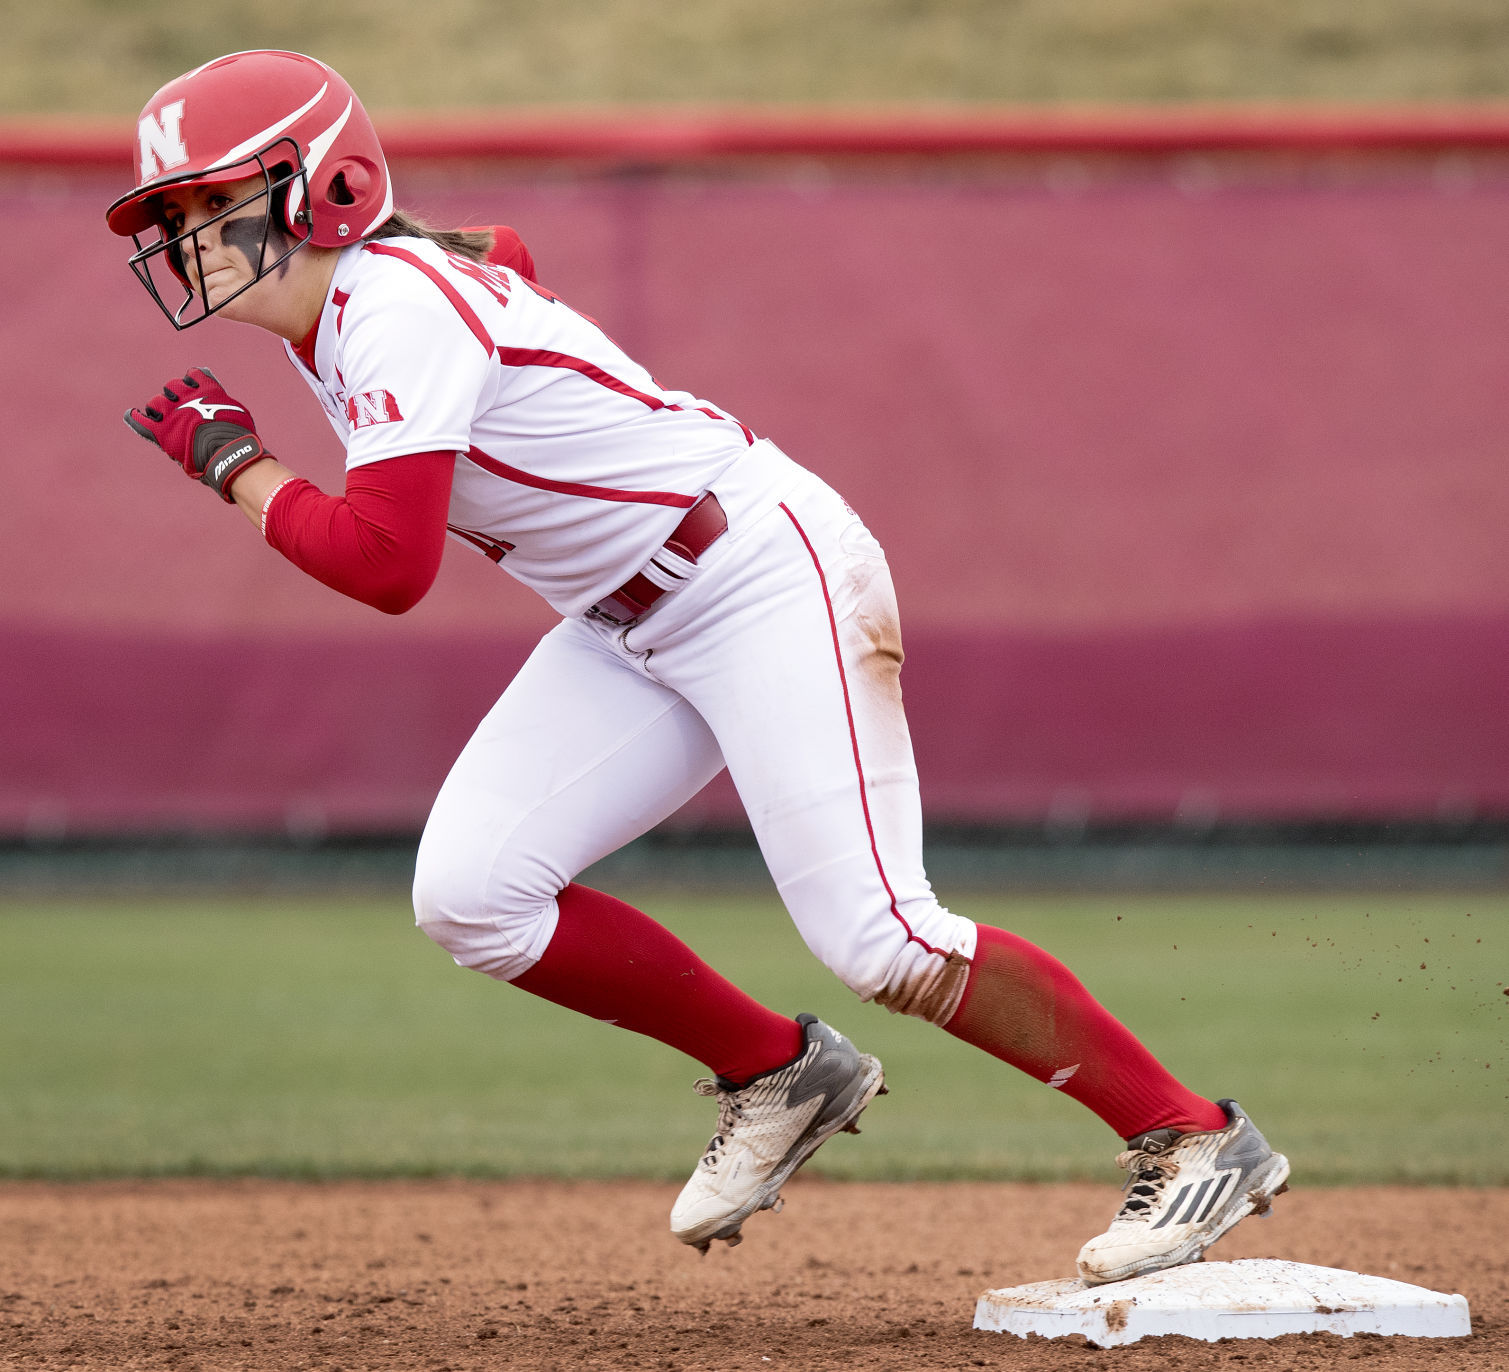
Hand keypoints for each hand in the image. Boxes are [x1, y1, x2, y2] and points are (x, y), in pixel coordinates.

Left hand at [125, 368, 271, 500]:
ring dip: (158, 407)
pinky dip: (135, 417)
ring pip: (156, 402)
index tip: (194, 387)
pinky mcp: (160, 431)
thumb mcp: (237, 411)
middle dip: (175, 396)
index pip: (194, 375)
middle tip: (180, 409)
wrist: (227, 452)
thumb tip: (217, 392)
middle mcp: (185, 396)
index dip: (193, 381)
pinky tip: (132, 415)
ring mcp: (171, 413)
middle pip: (172, 387)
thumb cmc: (238, 435)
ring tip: (162, 416)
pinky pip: (140, 420)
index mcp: (205, 389)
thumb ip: (223, 400)